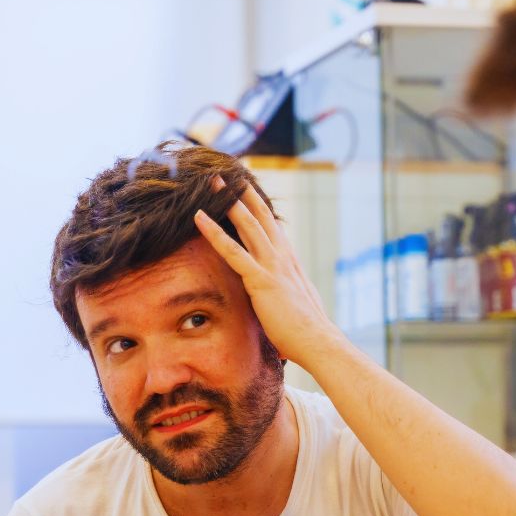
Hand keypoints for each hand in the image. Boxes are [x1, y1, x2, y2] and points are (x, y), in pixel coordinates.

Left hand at [193, 179, 345, 368]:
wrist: (317, 342)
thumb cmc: (306, 333)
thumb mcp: (296, 307)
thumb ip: (286, 297)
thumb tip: (284, 306)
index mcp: (290, 263)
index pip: (271, 228)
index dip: (259, 208)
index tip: (248, 190)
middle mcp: (282, 258)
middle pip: (260, 217)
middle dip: (244, 193)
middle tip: (229, 173)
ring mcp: (272, 266)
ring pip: (247, 224)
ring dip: (228, 201)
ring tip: (213, 181)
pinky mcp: (261, 279)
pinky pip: (232, 250)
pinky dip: (213, 232)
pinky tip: (198, 216)